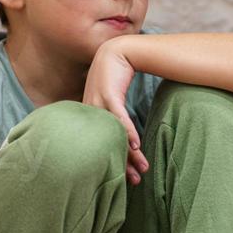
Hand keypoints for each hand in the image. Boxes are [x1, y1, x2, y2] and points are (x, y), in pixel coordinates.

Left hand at [83, 39, 148, 185]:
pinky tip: (136, 146)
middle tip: (133, 181)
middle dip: (122, 164)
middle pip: (106, 145)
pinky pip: (119, 118)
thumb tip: (121, 132)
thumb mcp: (112, 97)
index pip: (101, 144)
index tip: (126, 177)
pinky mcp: (109, 94)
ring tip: (141, 169)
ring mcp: (98, 103)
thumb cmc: (117, 75)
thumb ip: (114, 115)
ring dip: (129, 154)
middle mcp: (91, 112)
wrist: (118, 50)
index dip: (115, 161)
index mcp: (91, 115)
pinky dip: (127, 132)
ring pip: (114, 135)